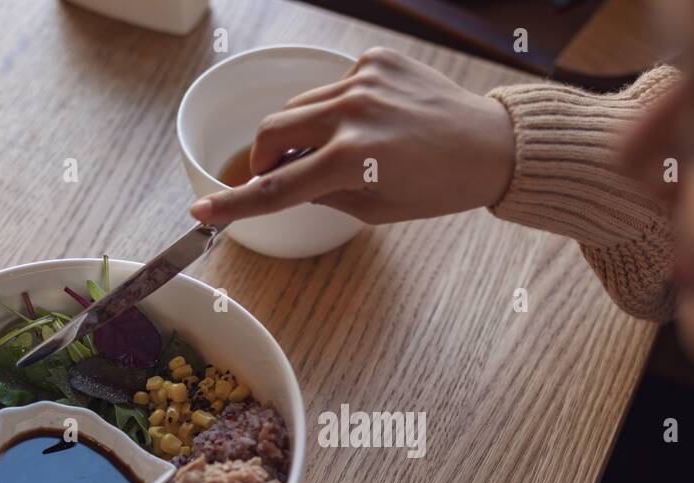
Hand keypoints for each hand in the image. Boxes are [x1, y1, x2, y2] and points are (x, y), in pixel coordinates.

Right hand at [189, 46, 514, 225]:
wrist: (491, 144)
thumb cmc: (439, 187)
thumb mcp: (377, 209)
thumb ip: (322, 194)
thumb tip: (285, 181)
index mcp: (358, 161)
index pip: (279, 187)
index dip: (236, 203)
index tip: (201, 211)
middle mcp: (356, 114)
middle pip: (272, 133)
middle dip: (263, 159)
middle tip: (277, 176)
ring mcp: (364, 80)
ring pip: (297, 107)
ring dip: (298, 133)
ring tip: (333, 152)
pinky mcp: (375, 60)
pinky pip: (331, 86)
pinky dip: (334, 109)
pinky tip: (368, 123)